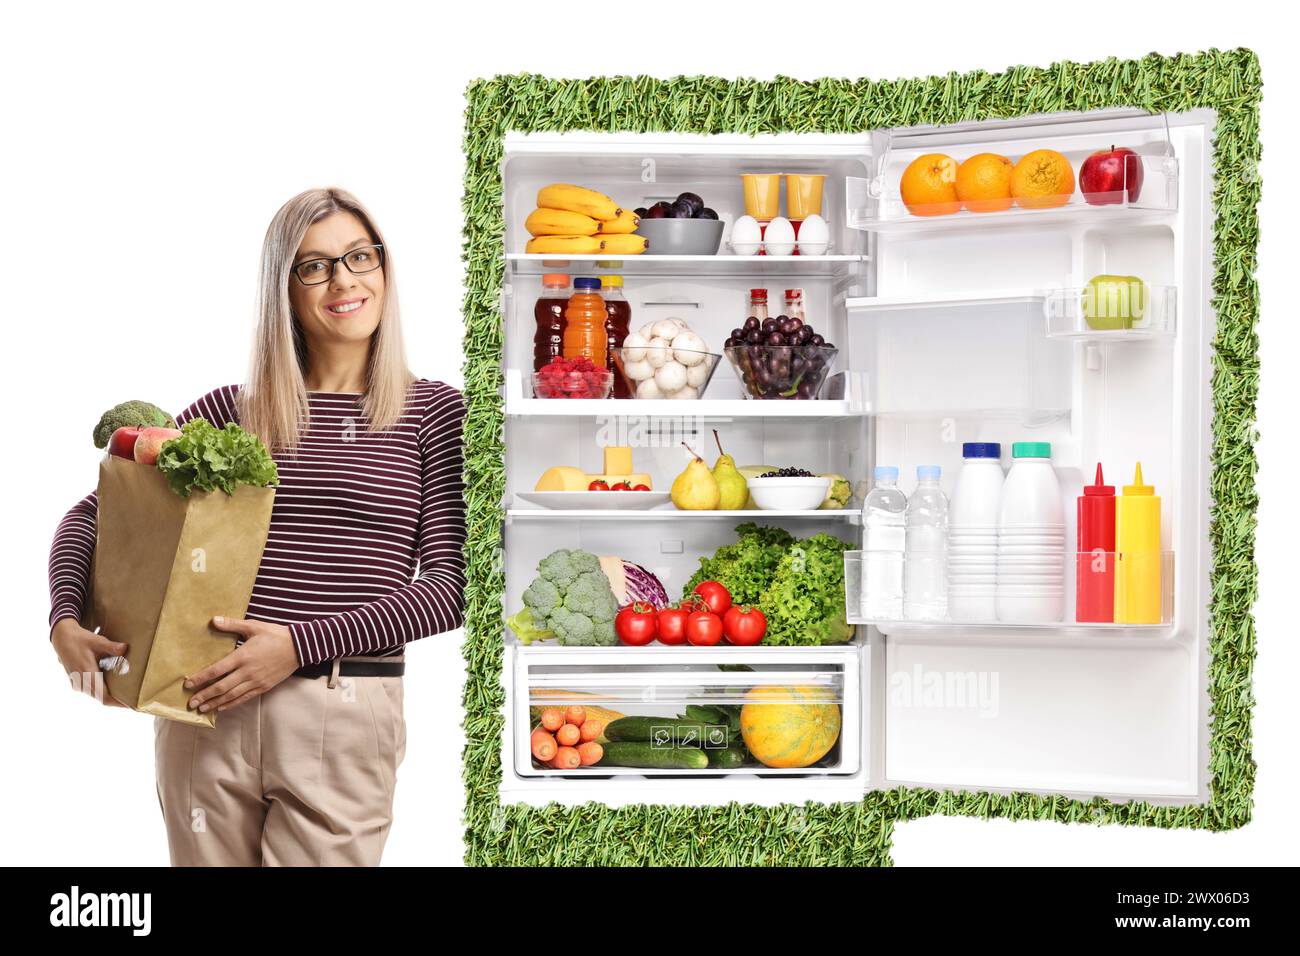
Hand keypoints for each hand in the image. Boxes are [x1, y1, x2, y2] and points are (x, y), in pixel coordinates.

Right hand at [50, 618, 127, 706]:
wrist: (62, 638)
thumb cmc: (80, 639)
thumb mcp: (97, 641)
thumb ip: (111, 647)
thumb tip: (125, 648)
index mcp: (87, 674)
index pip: (104, 697)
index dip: (118, 703)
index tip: (132, 705)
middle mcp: (81, 682)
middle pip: (102, 698)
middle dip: (117, 700)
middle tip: (135, 698)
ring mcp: (78, 683)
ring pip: (96, 695)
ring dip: (109, 695)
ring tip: (127, 693)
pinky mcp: (76, 682)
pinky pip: (92, 690)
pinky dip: (102, 690)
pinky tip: (114, 684)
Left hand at [184, 616, 298, 712]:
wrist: (300, 647)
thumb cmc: (275, 635)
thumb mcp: (254, 626)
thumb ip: (232, 625)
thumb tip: (213, 620)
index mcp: (243, 656)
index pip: (216, 670)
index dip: (201, 678)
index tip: (188, 684)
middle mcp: (247, 671)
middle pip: (221, 687)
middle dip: (204, 696)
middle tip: (190, 703)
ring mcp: (256, 681)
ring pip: (231, 696)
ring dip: (215, 703)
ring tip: (202, 709)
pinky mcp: (264, 687)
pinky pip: (244, 698)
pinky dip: (231, 704)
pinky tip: (222, 708)